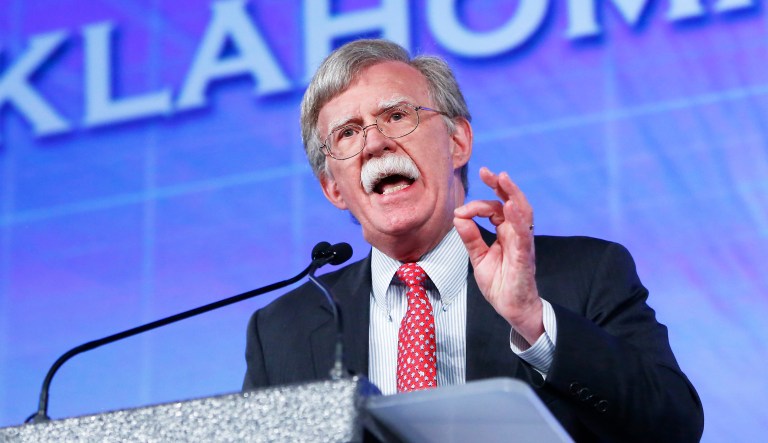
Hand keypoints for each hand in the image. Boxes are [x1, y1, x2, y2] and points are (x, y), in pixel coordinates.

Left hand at [453, 167, 543, 344]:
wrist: (512, 309)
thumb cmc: (500, 284)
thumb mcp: (479, 258)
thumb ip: (470, 238)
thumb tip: (458, 217)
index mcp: (506, 233)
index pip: (496, 209)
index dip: (479, 204)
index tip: (460, 210)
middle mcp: (516, 234)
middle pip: (512, 203)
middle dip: (501, 185)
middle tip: (486, 172)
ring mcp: (523, 244)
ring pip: (523, 213)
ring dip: (513, 194)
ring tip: (503, 178)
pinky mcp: (525, 256)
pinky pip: (524, 235)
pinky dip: (517, 219)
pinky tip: (510, 206)